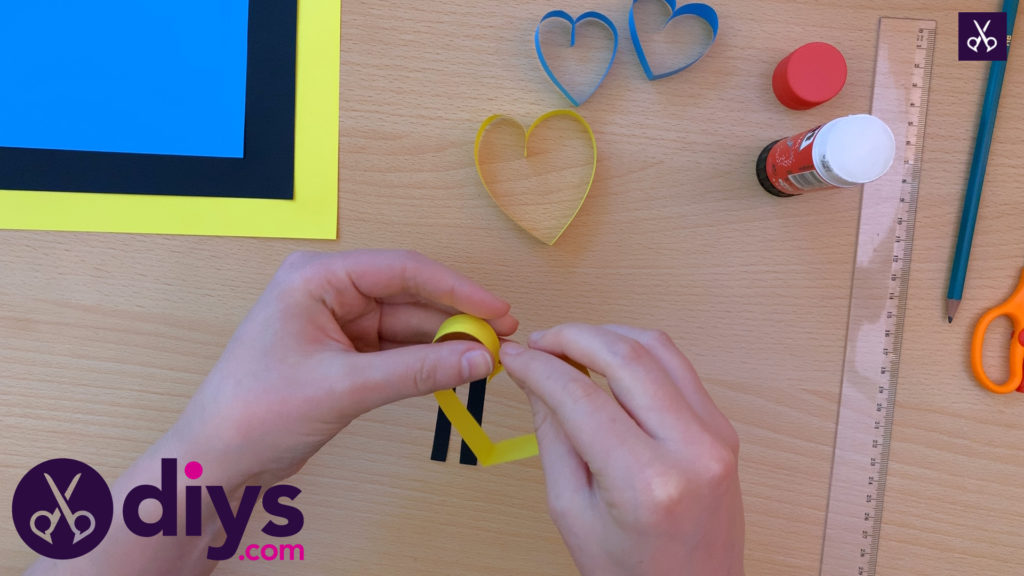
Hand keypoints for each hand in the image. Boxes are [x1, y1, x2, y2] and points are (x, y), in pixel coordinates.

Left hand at [174, 249, 515, 487]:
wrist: (218, 459)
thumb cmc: (257, 411)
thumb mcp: (344, 387)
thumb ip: (416, 371)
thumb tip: (479, 358)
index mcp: (317, 278)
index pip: (402, 270)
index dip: (457, 289)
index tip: (498, 310)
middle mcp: (329, 291)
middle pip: (409, 296)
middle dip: (456, 318)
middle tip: (502, 338)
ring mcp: (337, 322)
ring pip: (407, 324)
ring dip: (445, 342)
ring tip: (488, 358)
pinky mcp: (344, 353)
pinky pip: (396, 349)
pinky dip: (425, 360)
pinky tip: (456, 369)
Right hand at [500, 325, 743, 575]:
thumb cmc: (633, 571)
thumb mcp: (572, 512)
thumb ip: (553, 437)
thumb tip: (534, 377)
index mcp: (646, 482)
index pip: (581, 397)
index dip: (540, 368)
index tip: (514, 357)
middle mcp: (690, 450)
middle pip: (625, 358)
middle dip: (573, 337)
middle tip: (539, 342)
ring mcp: (716, 435)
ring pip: (658, 348)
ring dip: (607, 335)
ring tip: (569, 346)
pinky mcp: (723, 428)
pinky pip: (678, 367)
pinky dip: (638, 353)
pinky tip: (608, 361)